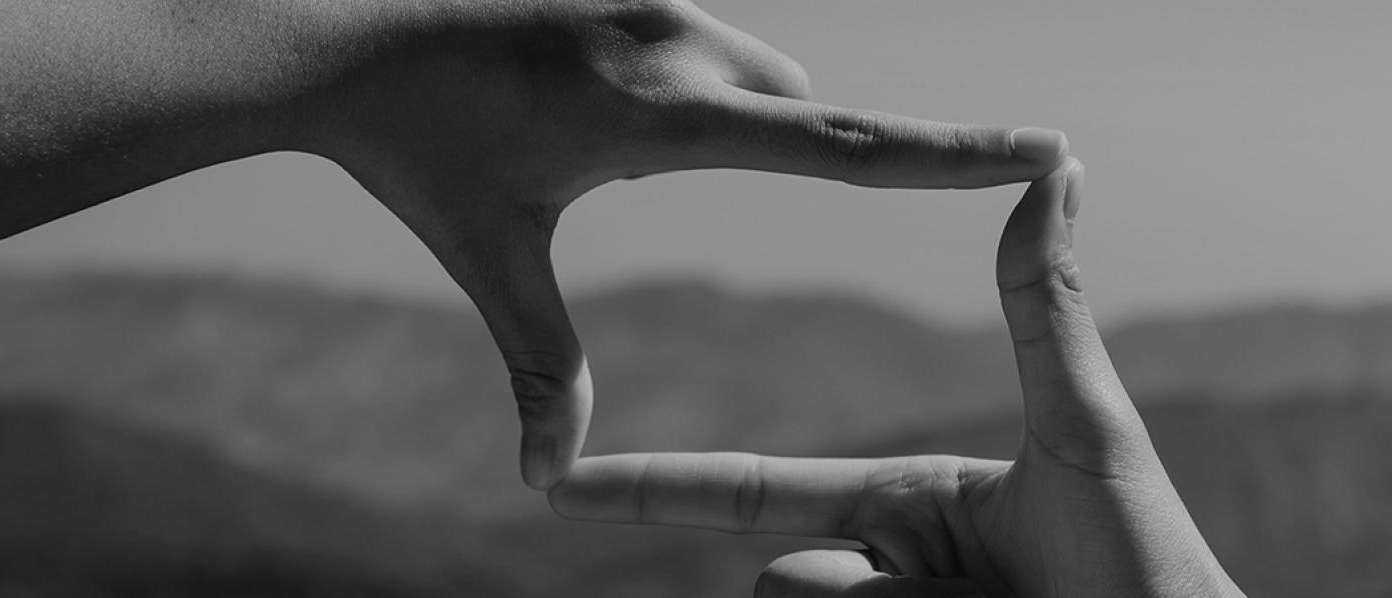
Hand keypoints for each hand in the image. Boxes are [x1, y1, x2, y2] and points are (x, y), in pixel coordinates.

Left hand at [305, 0, 1070, 488]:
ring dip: (743, 123)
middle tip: (650, 185)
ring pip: (767, 78)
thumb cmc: (419, 153)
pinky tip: (591, 107)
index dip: (953, 158)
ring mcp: (664, 2)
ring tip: (606, 150)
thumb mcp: (492, 259)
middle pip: (811, 116)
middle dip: (800, 165)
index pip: (843, 146)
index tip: (1045, 148)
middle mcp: (682, 43)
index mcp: (664, 118)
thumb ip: (541, 364)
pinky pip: (718, 44)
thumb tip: (546, 481)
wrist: (346, 34)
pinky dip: (699, 88)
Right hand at [547, 162, 1245, 597]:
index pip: (756, 492)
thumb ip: (1040, 305)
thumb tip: (1051, 167)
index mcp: (906, 506)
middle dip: (856, 594)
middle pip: (790, 575)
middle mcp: (888, 575)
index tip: (560, 483)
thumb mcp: (1083, 426)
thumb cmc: (1143, 554)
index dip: (654, 487)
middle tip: (976, 595)